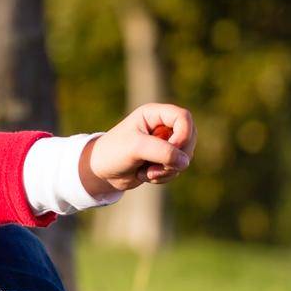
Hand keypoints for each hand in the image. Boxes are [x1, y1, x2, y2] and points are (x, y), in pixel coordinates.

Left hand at [82, 103, 196, 193]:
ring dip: (166, 170)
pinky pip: (177, 169)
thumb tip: (185, 162)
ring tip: (145, 171)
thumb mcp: (135, 148)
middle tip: (154, 166)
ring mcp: (165, 143)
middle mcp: (162, 126)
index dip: (183, 135)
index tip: (170, 148)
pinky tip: (145, 175)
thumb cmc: (113, 152)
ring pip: (184, 158)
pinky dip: (164, 176)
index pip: (184, 117)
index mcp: (154, 114)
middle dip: (174, 157)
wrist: (101, 171)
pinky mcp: (165, 158)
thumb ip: (162, 151)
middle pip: (189, 139)